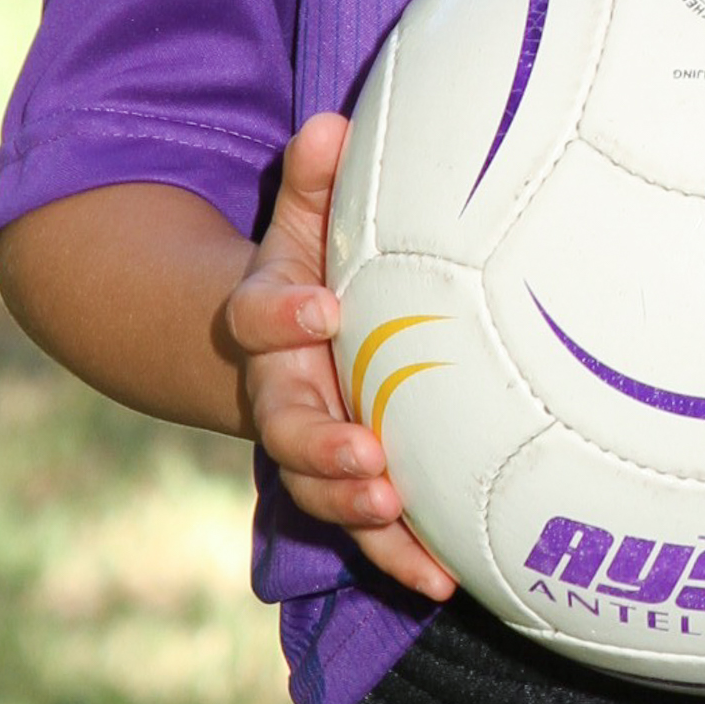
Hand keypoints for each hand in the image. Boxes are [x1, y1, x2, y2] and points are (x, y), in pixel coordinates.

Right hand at [223, 112, 457, 603]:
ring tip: (398, 514)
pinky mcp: (351, 484)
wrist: (291, 334)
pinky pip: (370, 530)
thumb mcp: (306, 216)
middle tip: (365, 455)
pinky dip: (401, 556)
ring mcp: (314, 444)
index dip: (284, 314)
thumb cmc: (316, 262)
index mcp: (269, 320)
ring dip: (358, 510)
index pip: (260, 316)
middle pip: (286, 427)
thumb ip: (313, 177)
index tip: (322, 308)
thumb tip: (329, 124)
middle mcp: (282, 391)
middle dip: (322, 445)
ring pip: (322, 489)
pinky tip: (444, 579)